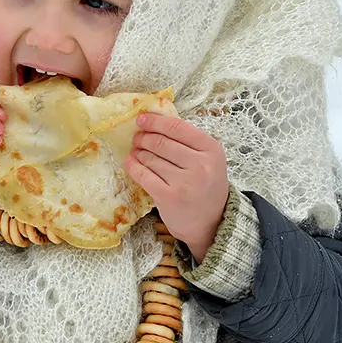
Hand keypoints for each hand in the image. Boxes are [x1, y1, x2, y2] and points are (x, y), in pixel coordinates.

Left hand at [125, 113, 229, 262]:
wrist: (211, 223)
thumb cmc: (206, 187)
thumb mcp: (208, 160)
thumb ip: (189, 142)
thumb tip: (156, 123)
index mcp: (211, 149)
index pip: (177, 127)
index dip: (156, 121)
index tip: (142, 119)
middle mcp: (200, 164)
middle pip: (161, 142)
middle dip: (144, 137)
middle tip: (136, 138)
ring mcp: (184, 182)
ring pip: (151, 158)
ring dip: (138, 152)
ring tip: (135, 151)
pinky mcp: (168, 196)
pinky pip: (144, 175)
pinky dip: (134, 166)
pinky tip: (130, 162)